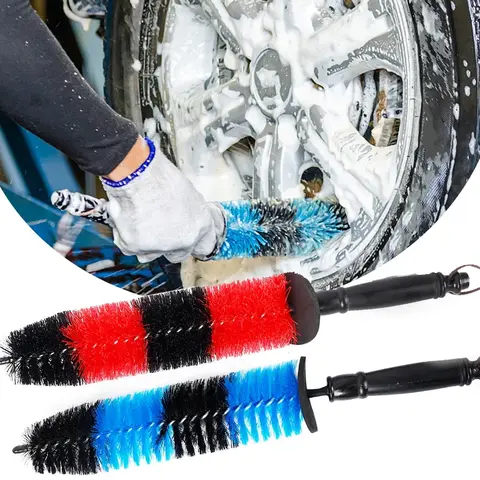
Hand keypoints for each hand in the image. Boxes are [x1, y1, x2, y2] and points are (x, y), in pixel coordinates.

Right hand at [52, 140, 224, 263]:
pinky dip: (127, 234)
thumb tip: (184, 222)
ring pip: (151, 253)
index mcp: (199, 225)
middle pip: (177, 254)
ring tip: (140, 214)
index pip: (204, 245)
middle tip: (157, 223)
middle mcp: (183, 240)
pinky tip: (128, 215)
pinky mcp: (137, 246)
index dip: (194, 241)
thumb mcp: (183, 193)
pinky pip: (130, 247)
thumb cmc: (157, 175)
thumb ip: (186, 213)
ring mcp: (160, 245)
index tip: (189, 240)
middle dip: (167, 242)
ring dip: (145, 239)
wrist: (133, 169)